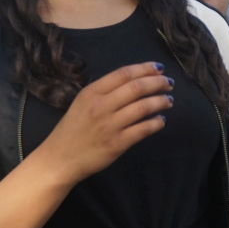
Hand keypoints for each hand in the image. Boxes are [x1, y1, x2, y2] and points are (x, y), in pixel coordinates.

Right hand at [40, 62, 172, 184]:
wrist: (60, 159)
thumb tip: (134, 82)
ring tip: (169, 100)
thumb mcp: (82, 103)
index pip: (123, 74)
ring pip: (143, 107)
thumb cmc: (72, 130)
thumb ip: (104, 93)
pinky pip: (143, 130)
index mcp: (91, 92)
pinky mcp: (117, 144)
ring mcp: (110, 125)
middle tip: (169, 84)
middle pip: (136, 88)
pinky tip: (161, 120)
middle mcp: (101, 106)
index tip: (159, 68)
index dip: (145, 69)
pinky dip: (156, 123)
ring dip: (160, 101)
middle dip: (157, 83)